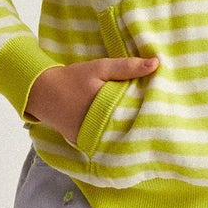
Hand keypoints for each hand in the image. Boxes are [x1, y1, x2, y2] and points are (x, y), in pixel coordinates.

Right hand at [24, 55, 158, 148]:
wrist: (42, 93)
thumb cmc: (74, 78)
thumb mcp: (100, 67)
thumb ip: (127, 67)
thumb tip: (157, 63)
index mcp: (105, 107)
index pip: (135, 114)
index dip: (151, 113)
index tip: (164, 110)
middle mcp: (97, 127)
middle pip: (128, 129)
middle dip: (142, 125)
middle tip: (161, 122)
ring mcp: (90, 138)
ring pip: (117, 139)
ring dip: (129, 133)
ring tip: (148, 130)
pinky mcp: (84, 144)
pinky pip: (105, 142)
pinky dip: (114, 138)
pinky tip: (126, 134)